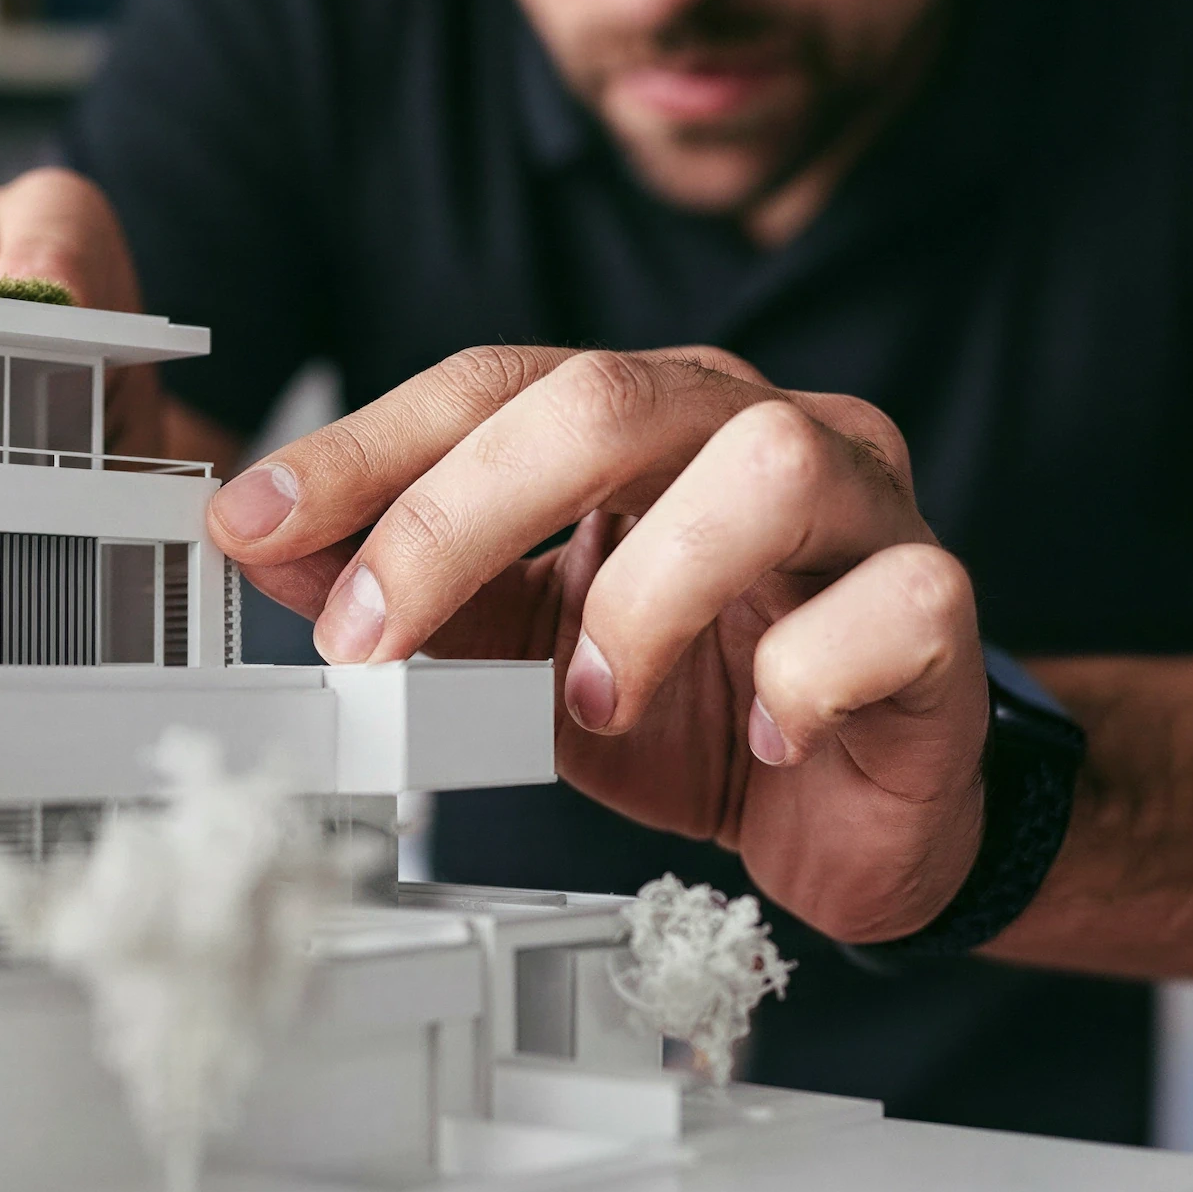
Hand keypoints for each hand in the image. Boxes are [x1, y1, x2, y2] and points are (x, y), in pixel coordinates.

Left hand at [207, 345, 987, 942]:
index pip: (492, 386)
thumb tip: (274, 554)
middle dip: (459, 514)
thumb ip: (419, 595)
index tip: (252, 522)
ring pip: (763, 470)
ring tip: (597, 699)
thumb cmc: (697, 704)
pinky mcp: (940, 607)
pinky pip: (895, 603)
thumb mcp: (522, 652)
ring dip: (644, 596)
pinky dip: (801, 679)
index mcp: (644, 423)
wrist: (853, 805)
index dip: (364, 450)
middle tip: (371, 634)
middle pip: (608, 400)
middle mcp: (750, 431)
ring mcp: (862, 507)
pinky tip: (759, 738)